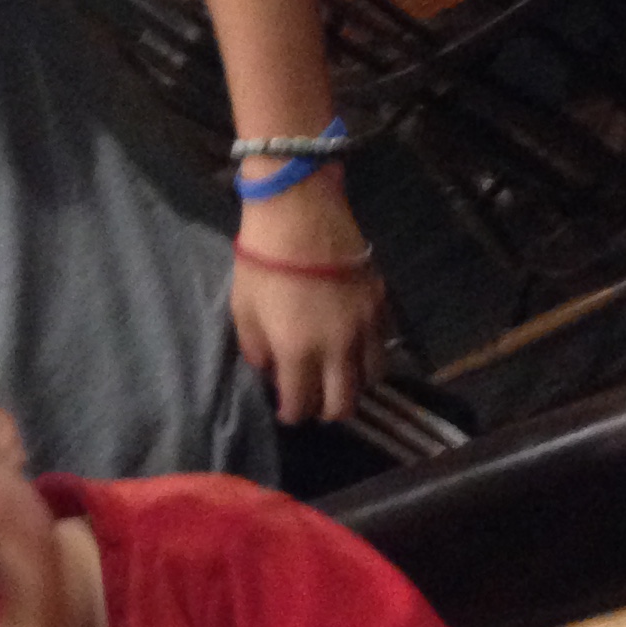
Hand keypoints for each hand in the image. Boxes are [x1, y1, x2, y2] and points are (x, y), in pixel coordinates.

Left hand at [229, 173, 384, 423]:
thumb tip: (269, 369)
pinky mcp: (381, 305)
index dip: (293, 414)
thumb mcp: (242, 308)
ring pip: (371, 379)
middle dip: (327, 412)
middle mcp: (337, 348)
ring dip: (354, 387)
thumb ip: (255, 347)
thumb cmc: (262, 260)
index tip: (288, 413)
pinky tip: (357, 352)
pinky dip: (371, 358)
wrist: (299, 212)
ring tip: (338, 381)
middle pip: (343, 402)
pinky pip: (383, 346)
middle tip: (316, 408)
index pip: (301, 402)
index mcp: (297, 351)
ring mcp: (364, 327)